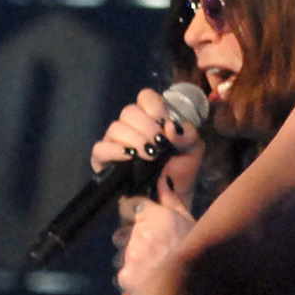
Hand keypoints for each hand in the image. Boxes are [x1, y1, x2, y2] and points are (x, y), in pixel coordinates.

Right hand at [90, 87, 204, 206]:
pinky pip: (100, 149)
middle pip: (129, 111)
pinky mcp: (103, 160)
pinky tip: (131, 157)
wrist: (172, 197)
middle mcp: (131, 126)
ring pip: (115, 128)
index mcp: (151, 117)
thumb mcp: (194, 149)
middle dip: (147, 126)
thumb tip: (170, 126)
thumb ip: (188, 134)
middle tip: (160, 143)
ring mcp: (115, 142)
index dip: (154, 106)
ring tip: (150, 155)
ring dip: (135, 139)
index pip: (145, 97)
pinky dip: (115, 151)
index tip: (165, 123)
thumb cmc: (181, 169)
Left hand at [113, 178, 195, 294]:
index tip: (142, 219)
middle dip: (133, 236)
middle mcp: (139, 232)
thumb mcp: (190, 221)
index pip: (130, 204)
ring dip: (132, 257)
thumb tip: (162, 178)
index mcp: (156, 216)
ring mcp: (129, 255)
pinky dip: (133, 276)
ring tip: (152, 266)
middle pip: (124, 229)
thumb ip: (171, 199)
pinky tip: (148, 279)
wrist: (193, 287)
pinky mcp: (125, 276)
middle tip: (154, 248)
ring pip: (122, 252)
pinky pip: (124, 272)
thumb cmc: (196, 251)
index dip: (135, 212)